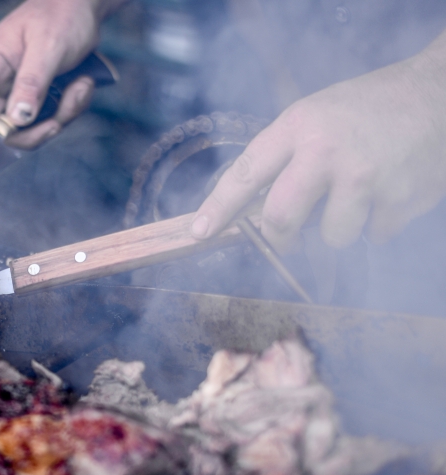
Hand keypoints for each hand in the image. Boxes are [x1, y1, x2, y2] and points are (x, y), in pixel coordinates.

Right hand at [0, 0, 122, 158]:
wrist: (83, 10)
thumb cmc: (59, 18)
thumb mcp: (48, 46)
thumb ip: (32, 81)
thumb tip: (17, 119)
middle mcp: (0, 85)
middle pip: (4, 129)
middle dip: (35, 131)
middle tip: (59, 120)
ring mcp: (20, 96)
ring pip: (33, 130)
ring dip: (62, 113)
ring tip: (81, 84)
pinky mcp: (39, 103)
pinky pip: (53, 121)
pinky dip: (72, 107)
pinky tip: (83, 83)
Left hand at [191, 30, 445, 253]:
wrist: (439, 93)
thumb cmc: (367, 108)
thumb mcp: (315, 115)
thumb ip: (285, 157)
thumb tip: (250, 210)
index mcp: (299, 126)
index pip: (245, 173)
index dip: (218, 208)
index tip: (198, 232)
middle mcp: (327, 152)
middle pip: (281, 220)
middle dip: (280, 237)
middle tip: (288, 236)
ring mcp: (366, 177)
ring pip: (331, 237)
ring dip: (341, 227)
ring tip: (359, 194)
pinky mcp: (400, 199)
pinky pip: (375, 235)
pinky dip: (379, 221)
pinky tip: (391, 190)